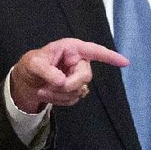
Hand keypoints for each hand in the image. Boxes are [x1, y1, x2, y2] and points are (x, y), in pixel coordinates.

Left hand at [10, 38, 127, 112]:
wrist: (25, 82)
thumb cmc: (30, 65)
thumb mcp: (33, 64)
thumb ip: (46, 71)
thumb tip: (62, 81)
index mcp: (71, 49)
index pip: (94, 51)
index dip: (110, 57)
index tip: (125, 62)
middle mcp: (78, 61)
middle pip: (85, 76)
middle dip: (68, 85)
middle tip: (49, 87)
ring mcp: (78, 77)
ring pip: (79, 91)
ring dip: (59, 94)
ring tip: (42, 90)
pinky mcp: (75, 90)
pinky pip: (73, 99)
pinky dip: (59, 101)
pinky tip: (48, 94)